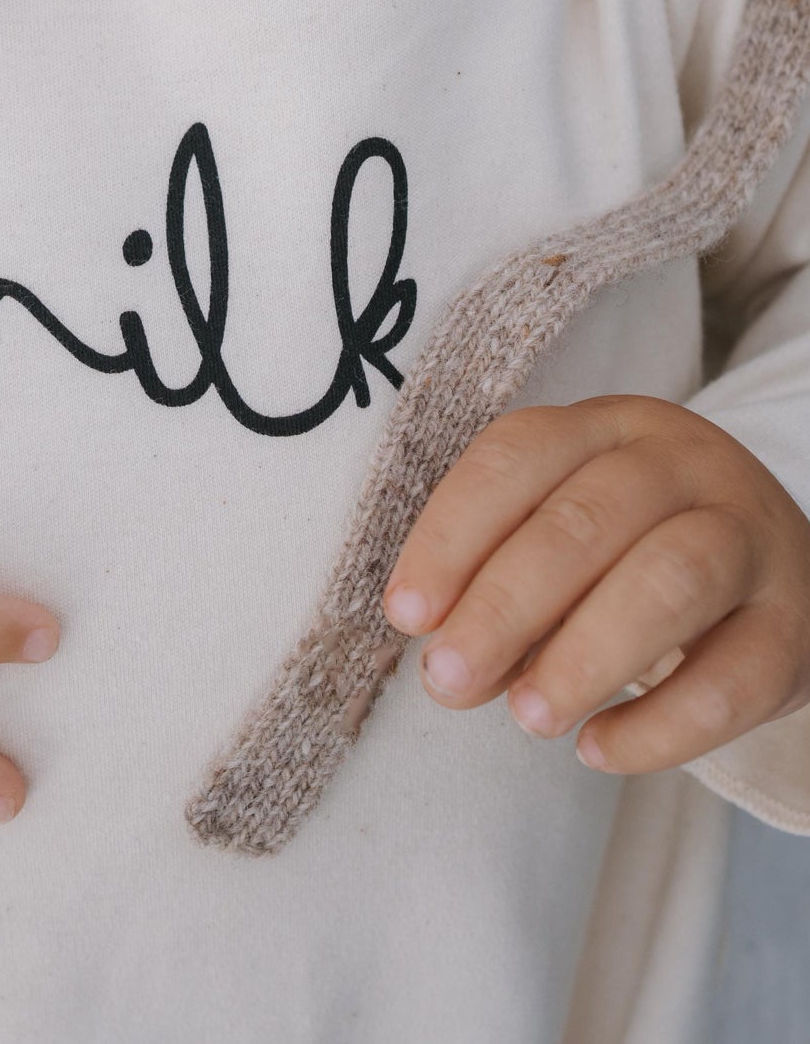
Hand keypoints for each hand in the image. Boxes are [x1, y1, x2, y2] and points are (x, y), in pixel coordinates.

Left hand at [379, 394, 809, 772]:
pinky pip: (732, 678)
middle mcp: (683, 464)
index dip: (452, 535)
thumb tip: (438, 651)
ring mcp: (750, 537)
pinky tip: (598, 749)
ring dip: (584, 655)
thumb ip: (498, 581)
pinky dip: (660, 724)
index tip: (406, 614)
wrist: (775, 573)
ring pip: (670, 580)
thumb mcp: (562, 537)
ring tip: (527, 716)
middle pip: (586, 520)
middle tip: (447, 681)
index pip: (518, 457)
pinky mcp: (794, 625)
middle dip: (505, 606)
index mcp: (605, 427)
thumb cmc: (630, 551)